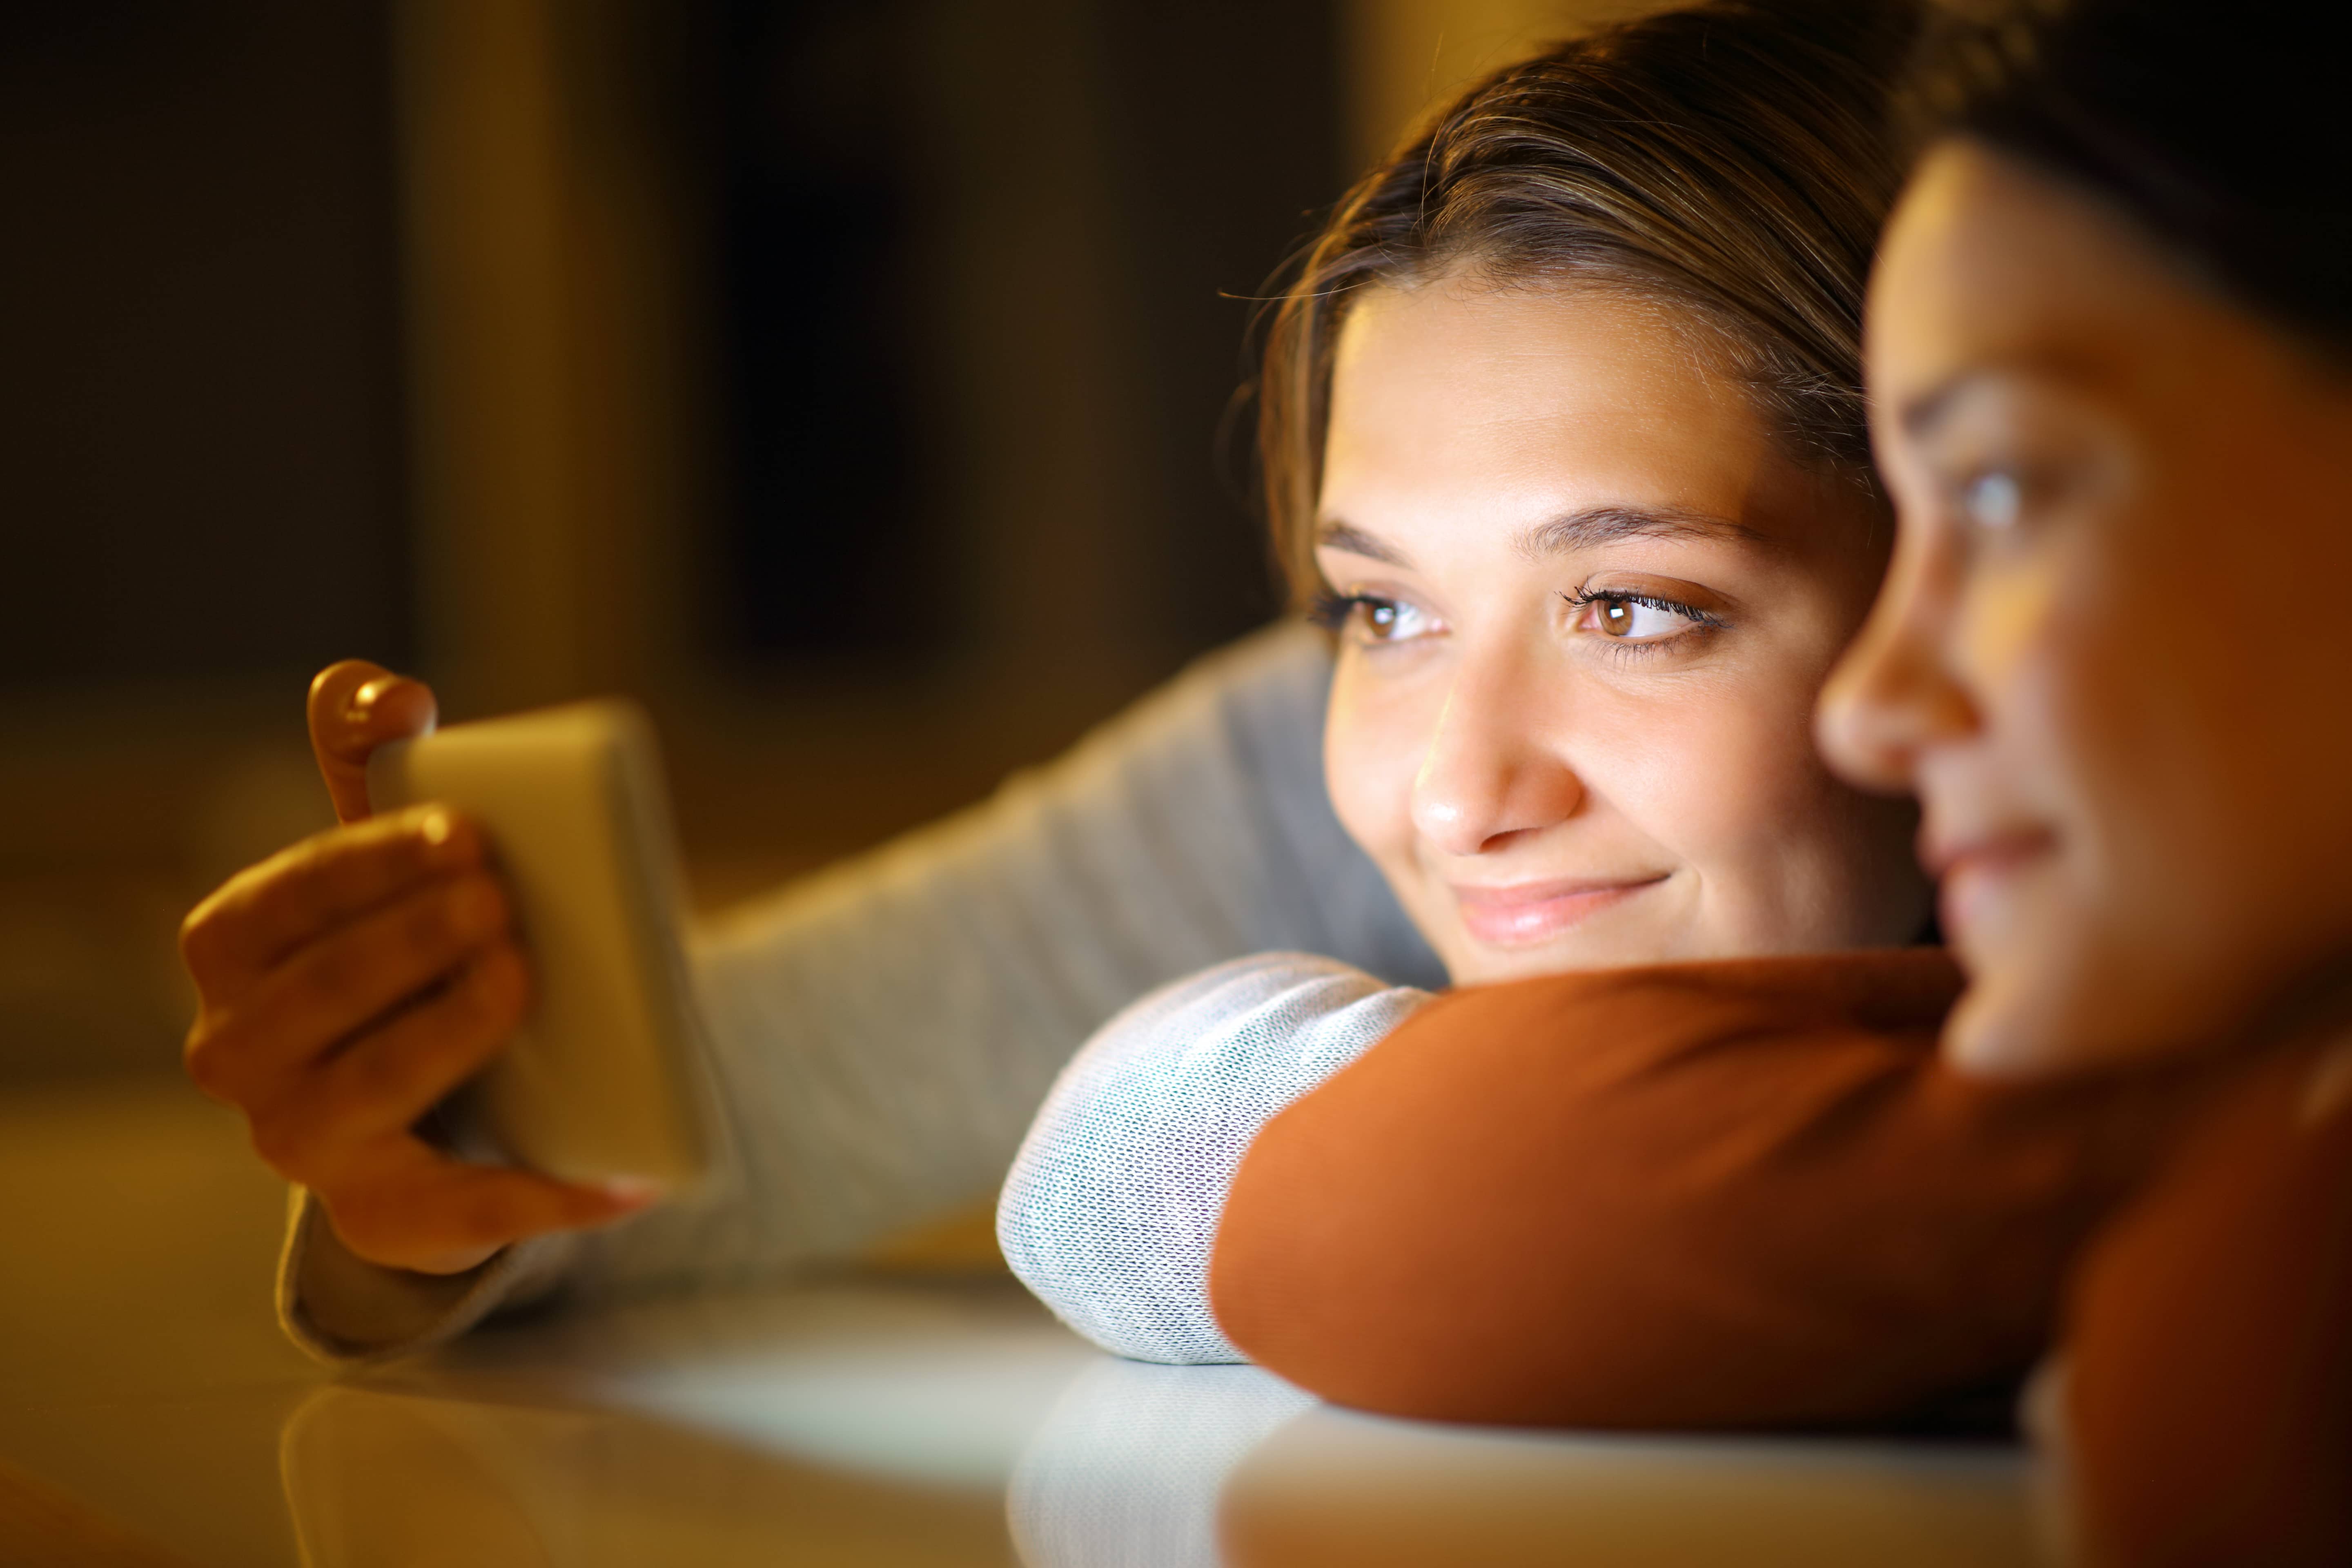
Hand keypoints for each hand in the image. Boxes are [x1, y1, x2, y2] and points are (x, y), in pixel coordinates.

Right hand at [180, 662, 651, 1273]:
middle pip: (320, 991)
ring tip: (524, 975)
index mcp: (230, 955)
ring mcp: (305, 1142)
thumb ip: (369, 756)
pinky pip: (467, 1209)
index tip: (465, 829)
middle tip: (501, 896)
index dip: (366, 863)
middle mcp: (241, 1055)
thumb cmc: (400, 943)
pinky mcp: (386, 1214)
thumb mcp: (380, 851)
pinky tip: (632, 1177)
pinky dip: (551, 1194)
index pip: (279, 901)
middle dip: (411, 938)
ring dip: (447, 1030)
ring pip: (368, 1086)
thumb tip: (388, 694)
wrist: (425, 1086)